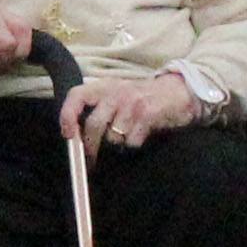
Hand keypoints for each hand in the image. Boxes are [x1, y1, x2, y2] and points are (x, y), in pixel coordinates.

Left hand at [61, 69, 202, 151]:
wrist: (180, 91)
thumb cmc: (144, 97)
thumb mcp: (118, 94)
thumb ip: (98, 108)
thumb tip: (76, 135)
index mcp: (104, 86)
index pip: (77, 95)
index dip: (67, 115)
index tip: (67, 135)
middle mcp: (116, 92)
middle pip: (94, 124)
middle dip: (91, 147)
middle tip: (91, 160)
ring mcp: (132, 102)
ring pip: (113, 136)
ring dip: (118, 143)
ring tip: (127, 136)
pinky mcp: (148, 113)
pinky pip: (132, 140)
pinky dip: (135, 144)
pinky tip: (142, 135)